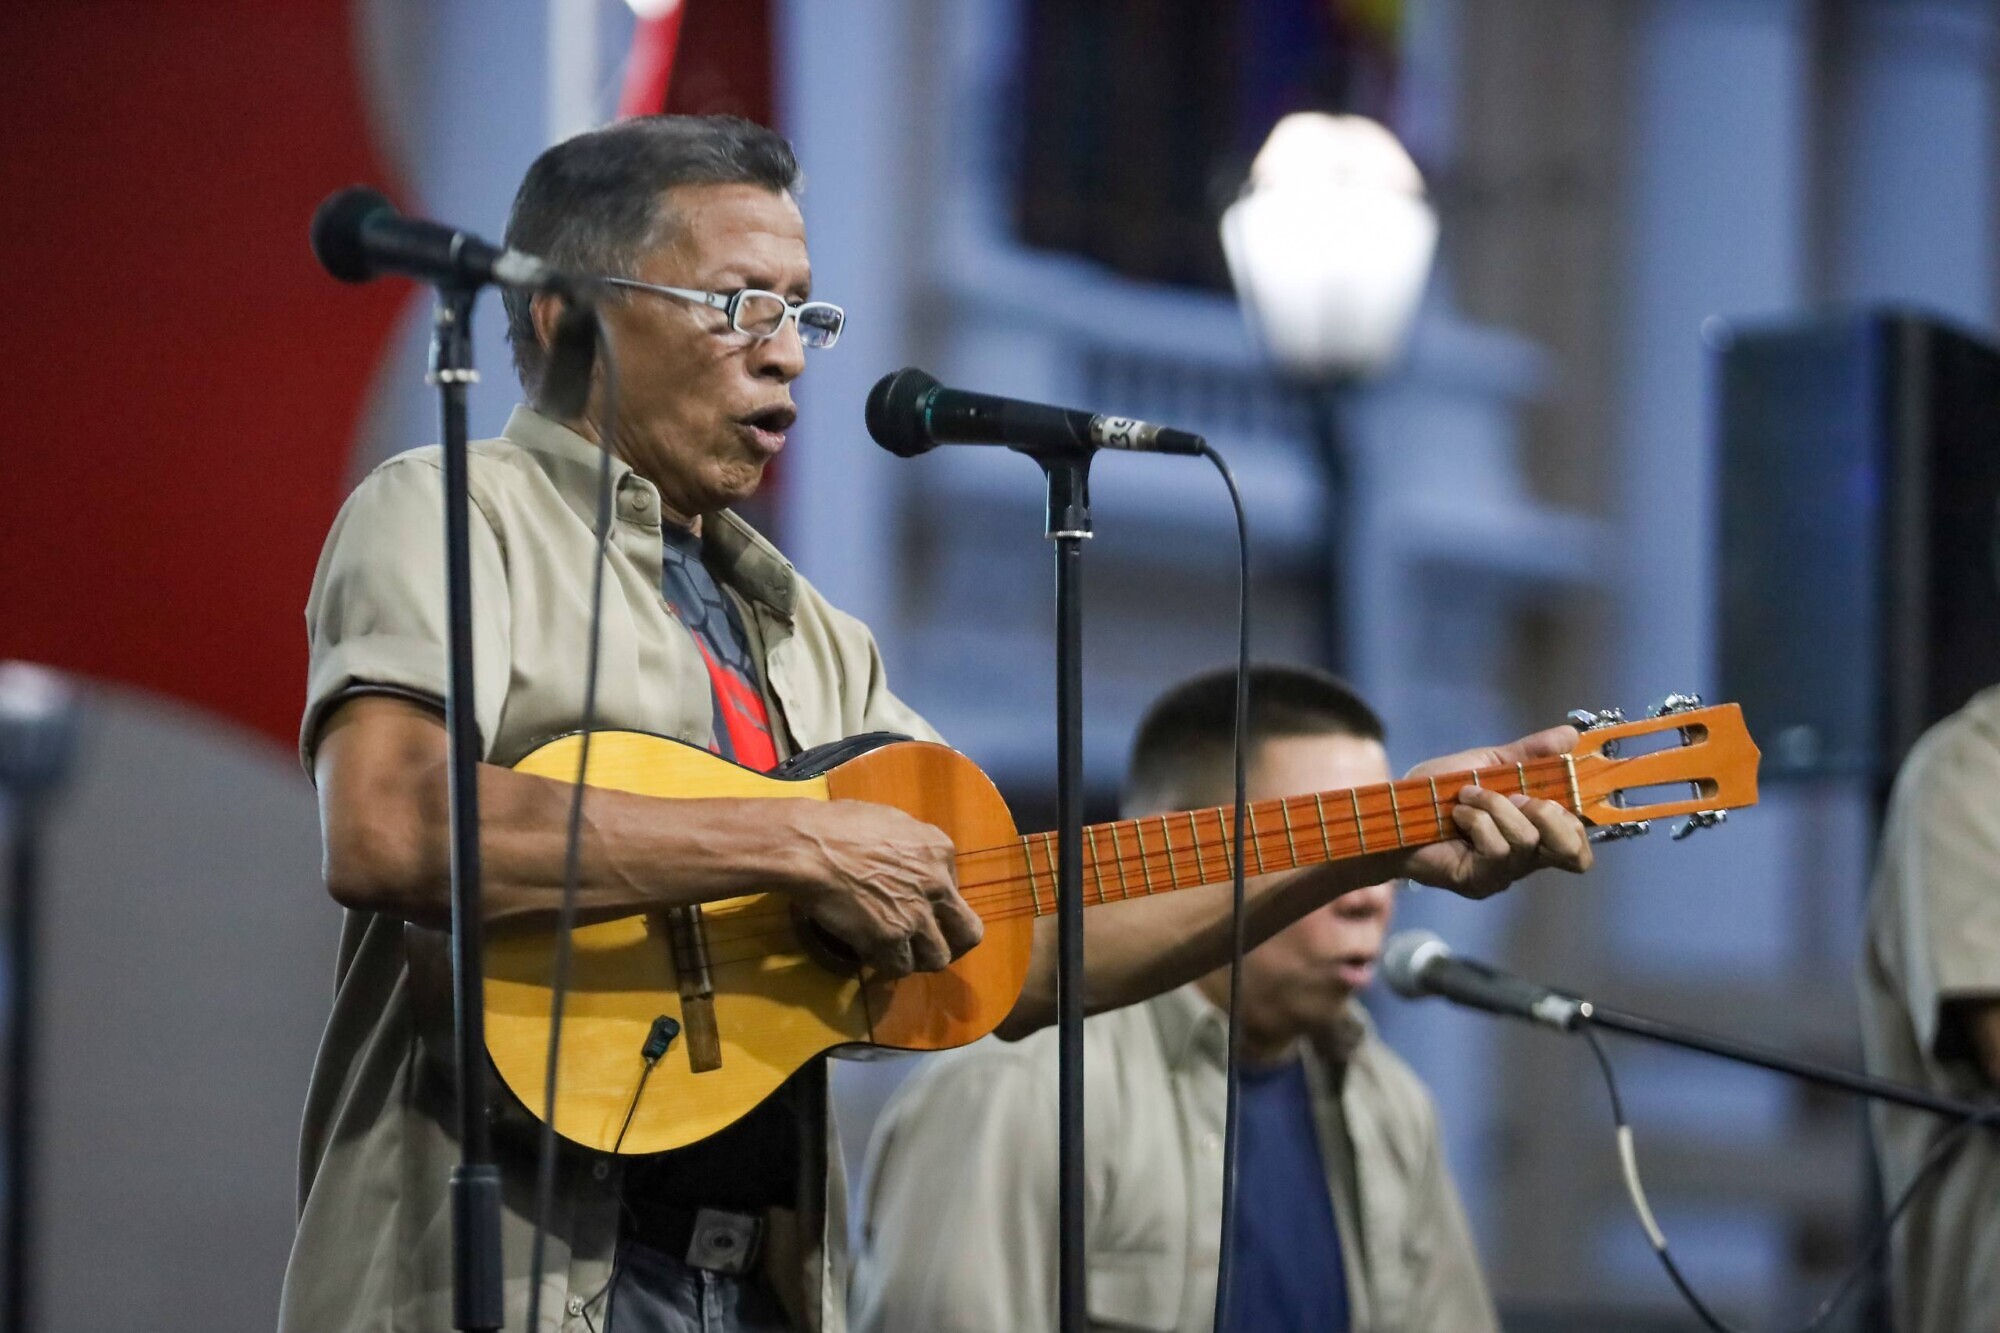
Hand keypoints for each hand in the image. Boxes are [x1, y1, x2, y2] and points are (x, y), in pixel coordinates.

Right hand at [787, 799, 983, 976]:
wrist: (810, 847)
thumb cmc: (838, 825)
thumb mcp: (891, 821)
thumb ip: (911, 846)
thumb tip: (907, 862)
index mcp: (940, 850)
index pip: (956, 888)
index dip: (936, 901)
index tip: (916, 904)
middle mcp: (938, 884)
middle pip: (968, 932)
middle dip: (953, 942)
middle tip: (932, 944)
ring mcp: (916, 915)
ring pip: (938, 957)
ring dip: (920, 958)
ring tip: (901, 953)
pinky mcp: (890, 939)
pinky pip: (901, 967)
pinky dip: (888, 966)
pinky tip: (874, 955)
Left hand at [1399, 724, 1592, 898]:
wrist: (1393, 811)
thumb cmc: (1438, 793)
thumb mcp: (1488, 764)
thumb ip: (1531, 754)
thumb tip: (1573, 735)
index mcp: (1535, 832)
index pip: (1580, 843)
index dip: (1582, 818)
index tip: (1562, 785)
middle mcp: (1526, 859)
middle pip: (1574, 854)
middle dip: (1550, 814)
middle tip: (1517, 796)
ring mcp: (1504, 874)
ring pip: (1528, 840)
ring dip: (1496, 807)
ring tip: (1467, 798)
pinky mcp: (1480, 881)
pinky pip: (1498, 849)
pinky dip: (1478, 821)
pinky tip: (1457, 815)